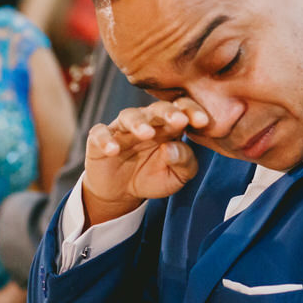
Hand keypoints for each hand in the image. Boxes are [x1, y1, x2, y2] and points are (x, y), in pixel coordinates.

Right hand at [81, 99, 209, 223]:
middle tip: (179, 120)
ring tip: (147, 134)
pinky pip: (100, 134)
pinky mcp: (99, 139)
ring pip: (129, 116)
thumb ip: (184, 162)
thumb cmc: (153, 177)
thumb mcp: (177, 176)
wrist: (121, 192)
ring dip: (138, 123)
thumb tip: (173, 148)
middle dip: (168, 113)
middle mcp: (147, 122)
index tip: (203, 122)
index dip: (192, 112)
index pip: (182, 110)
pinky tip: (113, 150)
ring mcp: (122, 129)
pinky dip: (105, 140)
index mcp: (169, 126)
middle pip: (157, 109)